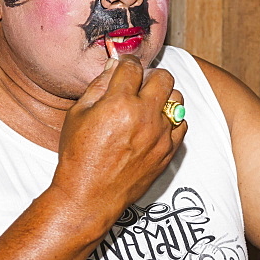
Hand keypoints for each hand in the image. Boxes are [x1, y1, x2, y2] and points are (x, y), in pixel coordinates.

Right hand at [53, 55, 185, 224]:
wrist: (90, 196)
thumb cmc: (78, 156)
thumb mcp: (77, 114)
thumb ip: (98, 85)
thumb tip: (114, 66)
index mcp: (119, 103)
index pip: (133, 66)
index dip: (127, 63)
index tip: (124, 67)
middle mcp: (144, 117)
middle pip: (163, 77)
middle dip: (150, 76)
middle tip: (138, 85)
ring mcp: (160, 135)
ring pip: (177, 98)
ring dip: (163, 96)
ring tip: (147, 105)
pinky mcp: (168, 151)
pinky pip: (181, 124)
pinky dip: (170, 120)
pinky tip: (154, 125)